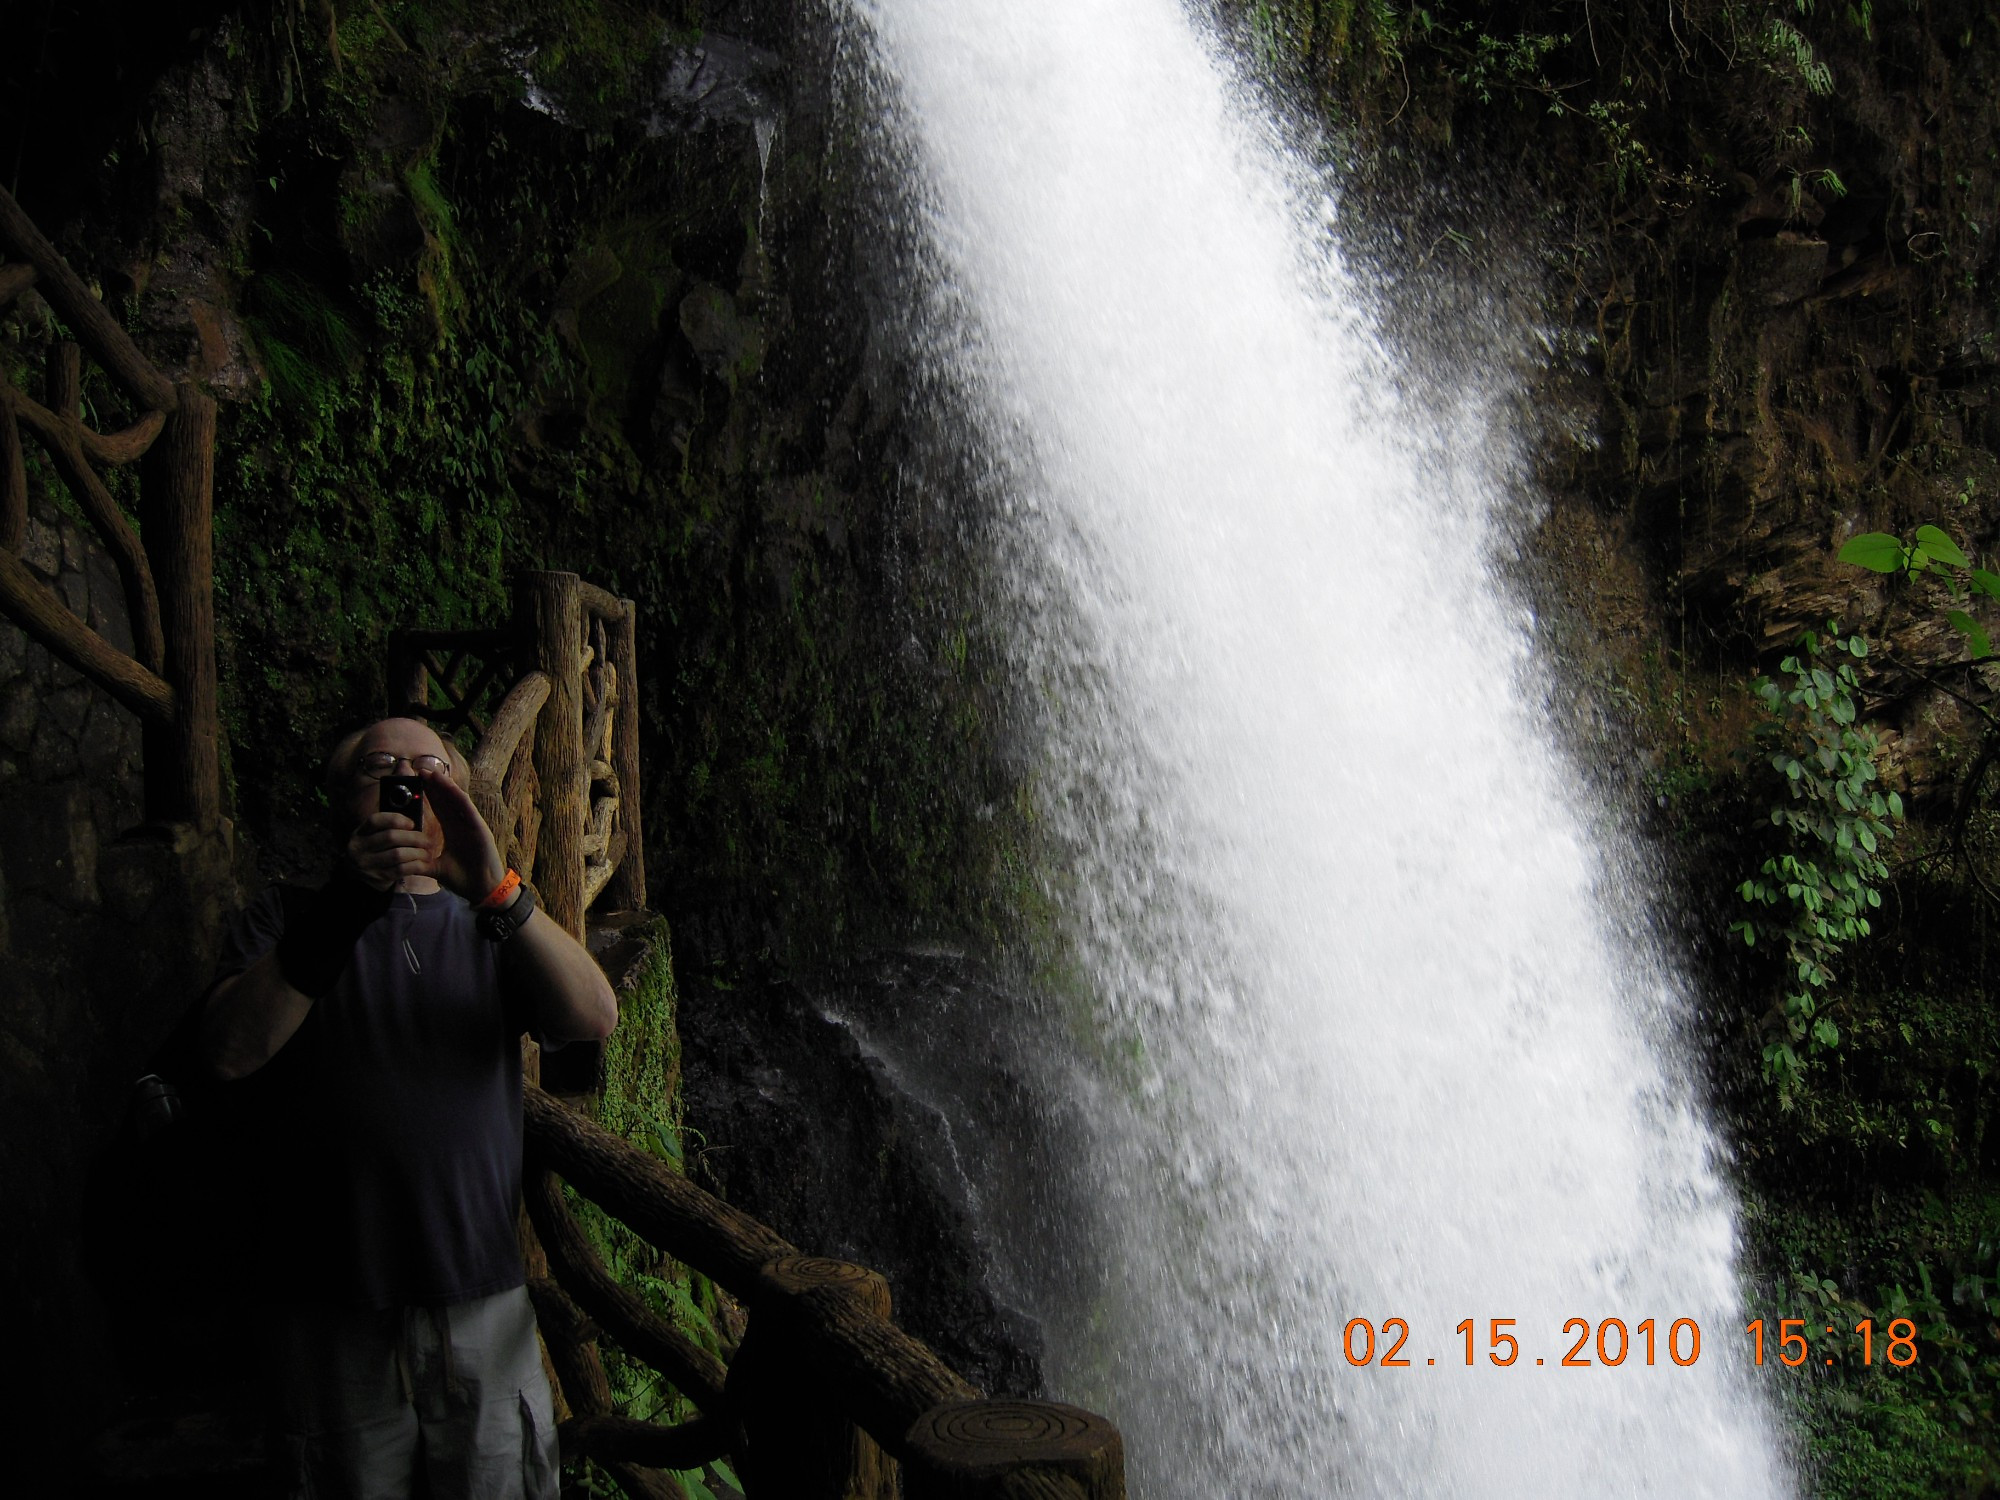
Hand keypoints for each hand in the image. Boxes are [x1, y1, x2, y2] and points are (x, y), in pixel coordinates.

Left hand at [342, 771, 504, 898]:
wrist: (483, 890)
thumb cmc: (465, 879)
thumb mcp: (438, 868)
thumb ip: (423, 862)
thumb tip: (405, 863)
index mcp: (454, 831)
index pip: (440, 809)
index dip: (429, 795)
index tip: (416, 783)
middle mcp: (463, 825)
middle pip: (447, 800)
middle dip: (434, 785)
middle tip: (419, 770)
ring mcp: (472, 825)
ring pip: (457, 801)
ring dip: (445, 786)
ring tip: (432, 773)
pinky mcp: (480, 829)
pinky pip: (469, 810)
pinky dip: (459, 797)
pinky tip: (450, 787)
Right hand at [344, 804, 442, 891]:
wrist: (360, 878)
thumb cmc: (375, 851)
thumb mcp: (373, 837)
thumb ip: (389, 828)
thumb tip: (415, 823)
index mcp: (360, 833)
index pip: (375, 820)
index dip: (396, 819)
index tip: (412, 824)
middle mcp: (360, 848)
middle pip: (391, 837)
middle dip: (414, 837)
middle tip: (428, 841)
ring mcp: (368, 864)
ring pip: (398, 854)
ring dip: (418, 853)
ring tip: (427, 853)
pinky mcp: (378, 878)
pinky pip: (401, 869)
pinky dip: (416, 865)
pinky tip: (423, 863)